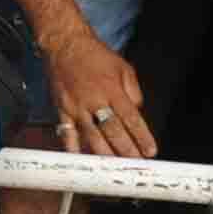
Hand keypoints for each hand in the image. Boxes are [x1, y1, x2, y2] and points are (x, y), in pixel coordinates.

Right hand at [42, 25, 153, 157]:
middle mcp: (95, 99)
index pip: (131, 118)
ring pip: (92, 137)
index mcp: (113, 89)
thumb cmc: (95, 57)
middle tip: (136, 165)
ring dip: (105, 155)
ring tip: (115, 168)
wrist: (65, 45)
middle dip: (126, 151)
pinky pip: (67, 133)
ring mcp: (77, 106)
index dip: (142, 137)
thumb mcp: (124, 68)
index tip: (150, 151)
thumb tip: (138, 114)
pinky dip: (74, 149)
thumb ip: (133, 93)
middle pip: (113, 131)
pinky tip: (81, 161)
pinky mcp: (62, 110)